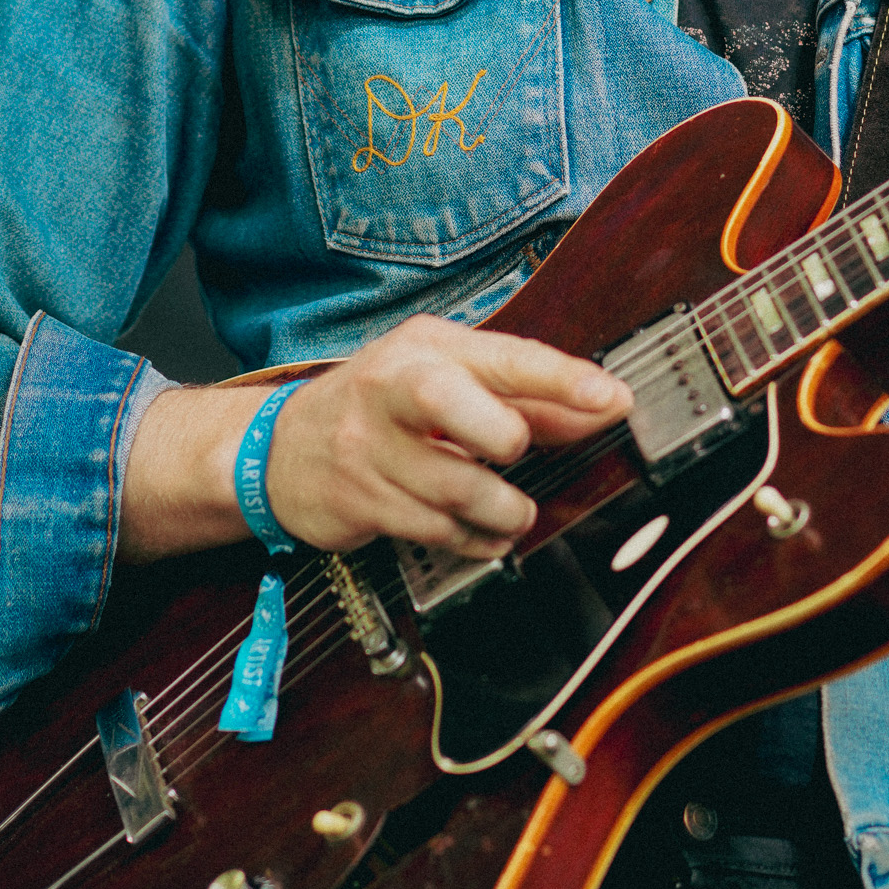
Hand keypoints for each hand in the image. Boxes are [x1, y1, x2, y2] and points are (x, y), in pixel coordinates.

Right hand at [121, 316, 630, 564]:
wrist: (278, 449)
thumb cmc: (382, 405)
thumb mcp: (449, 378)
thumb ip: (528, 395)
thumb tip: (604, 407)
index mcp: (426, 348)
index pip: (501, 356)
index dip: (560, 379)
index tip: (611, 399)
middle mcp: (391, 389)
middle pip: (451, 404)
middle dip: (502, 438)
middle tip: (516, 454)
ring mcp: (369, 447)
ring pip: (453, 486)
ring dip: (500, 509)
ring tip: (512, 511)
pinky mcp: (360, 501)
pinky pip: (436, 530)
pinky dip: (473, 540)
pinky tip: (480, 532)